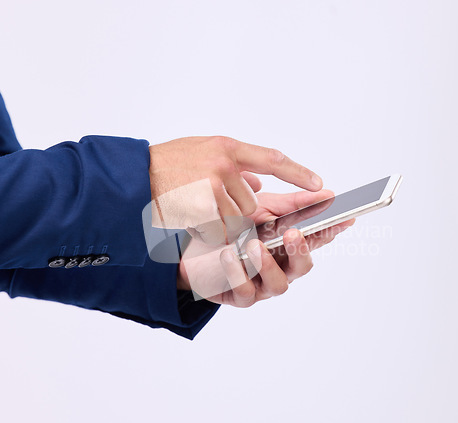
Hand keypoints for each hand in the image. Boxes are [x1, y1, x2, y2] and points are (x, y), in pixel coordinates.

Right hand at [148, 136, 322, 241]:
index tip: (319, 184)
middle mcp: (223, 165)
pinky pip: (217, 231)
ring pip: (235, 220)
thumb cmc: (167, 164)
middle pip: (251, 202)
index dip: (298, 173)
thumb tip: (258, 183)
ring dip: (220, 222)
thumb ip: (232, 164)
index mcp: (226, 148)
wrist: (132, 176)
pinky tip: (189, 219)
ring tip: (195, 209)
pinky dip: (206, 232)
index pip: (272, 159)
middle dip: (235, 210)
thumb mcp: (201, 152)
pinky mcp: (201, 208)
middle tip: (209, 204)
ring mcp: (212, 187)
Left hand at [177, 189, 354, 306]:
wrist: (193, 248)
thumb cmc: (232, 228)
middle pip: (302, 267)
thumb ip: (291, 205)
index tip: (345, 217)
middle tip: (294, 233)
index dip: (331, 231)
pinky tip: (228, 255)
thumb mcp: (260, 209)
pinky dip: (237, 272)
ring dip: (268, 264)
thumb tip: (326, 193)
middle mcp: (280, 267)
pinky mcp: (240, 296)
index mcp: (288, 246)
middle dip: (301, 251)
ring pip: (278, 284)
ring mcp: (262, 284)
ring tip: (254, 245)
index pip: (316, 239)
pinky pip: (245, 290)